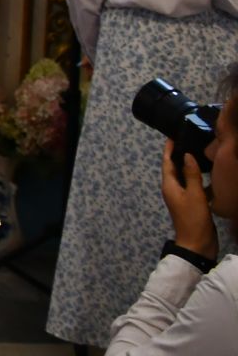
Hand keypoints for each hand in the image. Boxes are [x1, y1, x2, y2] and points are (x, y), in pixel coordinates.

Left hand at [162, 141, 219, 258]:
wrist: (197, 244)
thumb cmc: (193, 218)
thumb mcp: (194, 195)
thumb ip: (191, 175)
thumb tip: (186, 155)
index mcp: (169, 185)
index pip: (167, 163)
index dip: (169, 149)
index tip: (174, 136)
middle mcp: (173, 189)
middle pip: (175, 168)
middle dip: (181, 155)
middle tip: (191, 142)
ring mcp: (183, 197)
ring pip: (186, 177)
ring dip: (192, 168)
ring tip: (203, 155)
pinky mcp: (192, 204)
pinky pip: (195, 188)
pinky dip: (201, 181)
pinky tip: (212, 176)